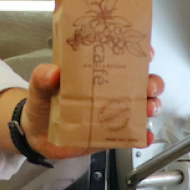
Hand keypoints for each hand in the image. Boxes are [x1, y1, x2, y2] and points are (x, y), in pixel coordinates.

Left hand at [21, 64, 164, 159]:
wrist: (37, 136)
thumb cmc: (43, 104)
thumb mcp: (39, 87)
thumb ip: (42, 78)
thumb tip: (52, 72)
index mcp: (97, 71)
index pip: (122, 57)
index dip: (139, 52)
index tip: (146, 52)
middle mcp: (110, 89)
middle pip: (141, 82)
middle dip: (152, 82)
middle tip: (148, 86)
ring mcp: (113, 111)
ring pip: (142, 106)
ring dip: (152, 105)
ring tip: (148, 108)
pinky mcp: (112, 133)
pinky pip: (132, 134)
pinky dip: (142, 136)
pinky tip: (144, 137)